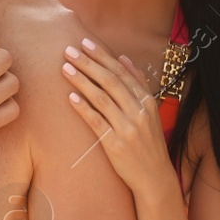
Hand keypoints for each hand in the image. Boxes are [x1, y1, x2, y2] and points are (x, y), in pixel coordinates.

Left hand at [61, 38, 177, 197]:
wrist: (154, 176)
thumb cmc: (148, 142)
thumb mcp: (150, 111)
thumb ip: (138, 84)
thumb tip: (123, 58)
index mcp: (147, 101)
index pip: (122, 72)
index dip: (103, 56)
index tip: (85, 43)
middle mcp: (138, 112)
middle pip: (110, 81)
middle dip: (88, 63)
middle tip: (69, 50)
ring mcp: (127, 128)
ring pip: (102, 99)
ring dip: (82, 81)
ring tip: (65, 68)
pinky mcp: (115, 145)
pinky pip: (97, 122)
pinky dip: (84, 108)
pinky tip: (70, 97)